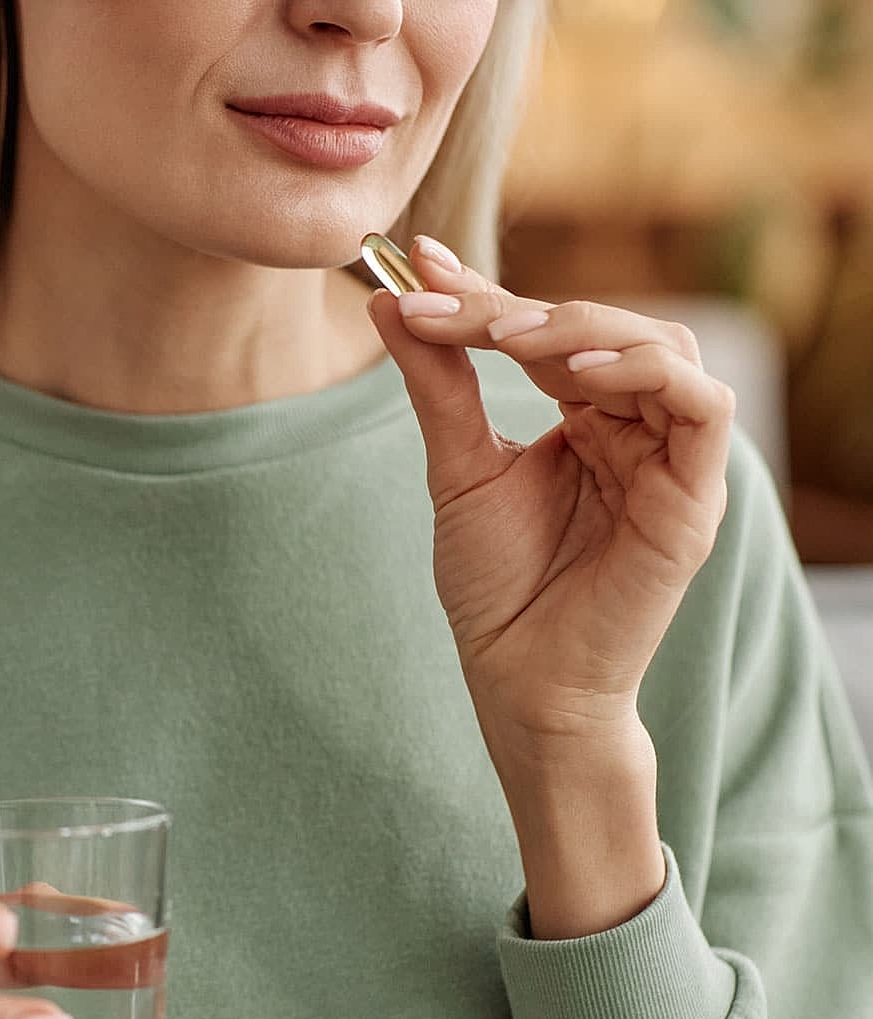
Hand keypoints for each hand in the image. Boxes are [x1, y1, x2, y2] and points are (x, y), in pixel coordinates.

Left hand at [365, 237, 733, 748]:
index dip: (486, 292)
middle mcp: (632, 428)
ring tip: (506, 336)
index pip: (544, 333)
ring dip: (583, 328)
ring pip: (659, 348)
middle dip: (520, 307)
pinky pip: (702, 407)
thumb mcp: (459, 470)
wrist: (519, 678)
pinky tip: (581, 373)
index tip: (419, 262)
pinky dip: (648, 374)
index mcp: (583, 419)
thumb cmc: (495, 585)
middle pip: (599, 328)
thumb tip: (393, 300)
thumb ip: (439, 385)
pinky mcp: (695, 497)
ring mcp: (668, 459)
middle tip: (448, 302)